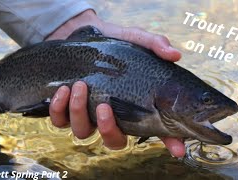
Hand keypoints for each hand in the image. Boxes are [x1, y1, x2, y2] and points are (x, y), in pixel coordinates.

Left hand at [47, 10, 184, 156]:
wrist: (83, 35)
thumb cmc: (114, 43)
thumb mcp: (136, 39)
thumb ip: (155, 45)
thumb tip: (175, 55)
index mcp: (132, 106)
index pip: (155, 129)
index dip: (169, 142)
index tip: (178, 149)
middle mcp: (111, 116)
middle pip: (113, 141)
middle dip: (108, 128)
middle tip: (105, 105)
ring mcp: (87, 115)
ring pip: (83, 132)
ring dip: (80, 112)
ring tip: (80, 86)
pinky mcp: (65, 109)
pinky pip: (60, 121)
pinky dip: (59, 109)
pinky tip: (64, 90)